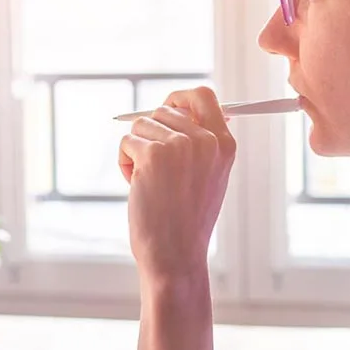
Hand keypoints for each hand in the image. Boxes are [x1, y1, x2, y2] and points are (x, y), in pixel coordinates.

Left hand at [118, 86, 236, 281]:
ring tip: (148, 182)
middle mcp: (205, 140)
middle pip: (163, 110)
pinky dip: (124, 163)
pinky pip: (126, 142)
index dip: (179, 98)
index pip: (203, 96)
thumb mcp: (209, 176)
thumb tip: (178, 108)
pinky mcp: (152, 154)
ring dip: (136, 151)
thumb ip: (201, 142)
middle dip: (151, 135)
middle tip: (154, 168)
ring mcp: (179, 145)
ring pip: (141, 125)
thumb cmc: (187, 220)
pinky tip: (136, 187)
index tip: (166, 108)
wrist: (175, 254)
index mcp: (224, 144)